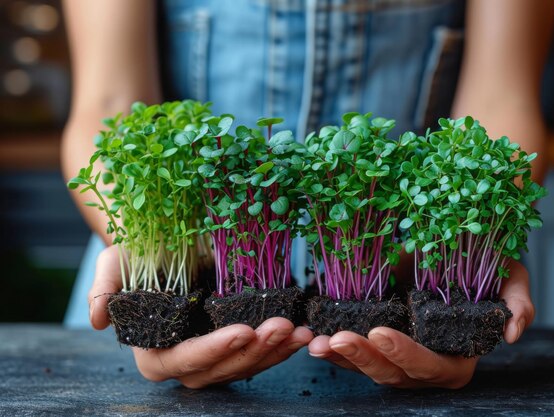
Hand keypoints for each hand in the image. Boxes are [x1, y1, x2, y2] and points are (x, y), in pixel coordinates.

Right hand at [89, 246, 312, 387]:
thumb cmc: (142, 252)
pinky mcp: (236, 343)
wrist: (171, 243)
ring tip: (300, 332)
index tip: (242, 330)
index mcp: (153, 349)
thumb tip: (96, 320)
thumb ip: (103, 288)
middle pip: (220, 369)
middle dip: (252, 352)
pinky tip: (303, 332)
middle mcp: (184, 360)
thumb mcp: (117, 262)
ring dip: (274, 352)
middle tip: (281, 327)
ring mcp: (214, 355)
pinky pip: (260, 353)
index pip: (181, 360)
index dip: (211, 350)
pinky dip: (282, 345)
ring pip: (245, 366)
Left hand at [308, 260, 534, 388]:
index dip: (406, 354)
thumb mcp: (510, 278)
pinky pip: (353, 352)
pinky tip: (313, 335)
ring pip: (367, 366)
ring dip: (341, 357)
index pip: (431, 365)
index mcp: (457, 357)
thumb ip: (518, 303)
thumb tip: (512, 332)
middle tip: (338, 338)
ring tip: (316, 342)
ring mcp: (398, 355)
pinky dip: (332, 346)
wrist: (453, 251)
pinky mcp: (377, 341)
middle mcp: (425, 364)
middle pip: (392, 373)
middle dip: (364, 358)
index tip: (382, 331)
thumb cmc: (486, 267)